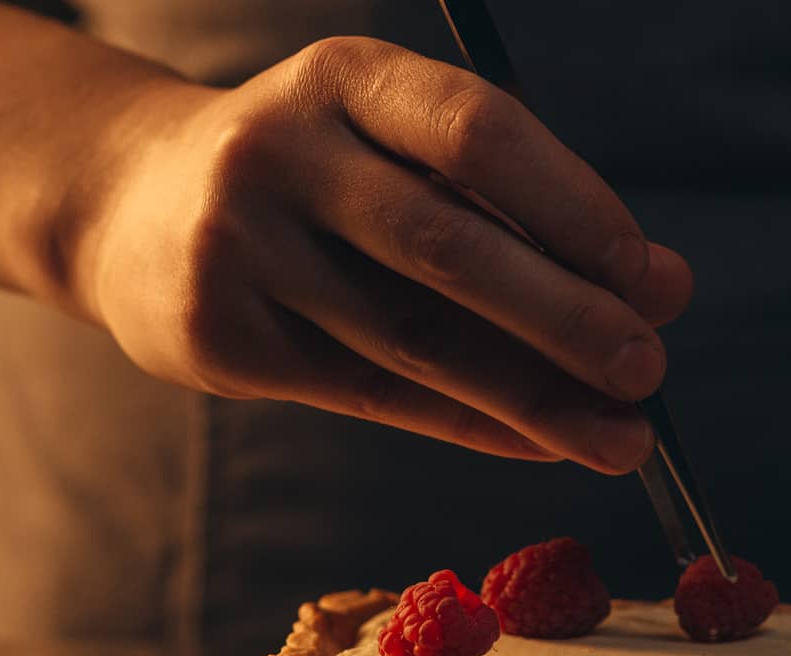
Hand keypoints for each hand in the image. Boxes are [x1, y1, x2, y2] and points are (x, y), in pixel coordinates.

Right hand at [64, 37, 692, 473]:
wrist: (132, 210)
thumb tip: (658, 289)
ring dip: (534, 398)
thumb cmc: (316, 177)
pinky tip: (542, 444)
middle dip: (565, 317)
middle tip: (650, 370)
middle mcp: (279, 150)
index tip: (659, 281)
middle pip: (446, 246)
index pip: (478, 132)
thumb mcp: (391, 149)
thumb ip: (512, 208)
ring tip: (623, 439)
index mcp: (344, 76)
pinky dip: (471, 425)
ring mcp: (236, 246)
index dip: (577, 210)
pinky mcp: (218, 336)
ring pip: (412, 339)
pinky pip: (371, 394)